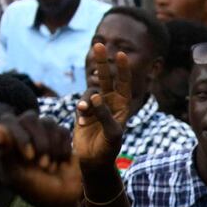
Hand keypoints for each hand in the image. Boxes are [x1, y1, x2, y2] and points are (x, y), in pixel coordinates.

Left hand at [0, 111, 81, 206]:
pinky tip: (61, 162)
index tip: (29, 157)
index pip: (8, 121)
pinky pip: (63, 131)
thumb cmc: (34, 189)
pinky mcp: (61, 136)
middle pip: (30, 117)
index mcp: (7, 141)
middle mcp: (24, 132)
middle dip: (39, 142)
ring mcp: (43, 133)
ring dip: (52, 148)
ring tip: (50, 167)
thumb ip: (5, 154)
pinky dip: (63, 149)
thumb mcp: (15, 177)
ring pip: (48, 122)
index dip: (20, 136)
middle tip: (42, 164)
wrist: (61, 198)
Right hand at [73, 43, 129, 168]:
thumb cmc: (108, 149)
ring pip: (91, 90)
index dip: (123, 69)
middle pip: (107, 78)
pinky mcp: (84, 112)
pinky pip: (82, 103)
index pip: (124, 84)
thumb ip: (105, 114)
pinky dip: (82, 110)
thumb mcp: (112, 134)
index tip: (121, 54)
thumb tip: (95, 96)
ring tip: (83, 114)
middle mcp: (110, 103)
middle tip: (99, 45)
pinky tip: (82, 120)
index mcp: (123, 106)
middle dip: (103, 62)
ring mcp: (96, 106)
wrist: (94, 161)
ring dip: (87, 99)